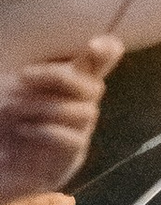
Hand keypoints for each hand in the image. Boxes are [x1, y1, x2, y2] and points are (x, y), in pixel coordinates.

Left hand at [0, 38, 118, 204]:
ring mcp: (78, 134)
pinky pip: (74, 139)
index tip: (94, 45)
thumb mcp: (12, 93)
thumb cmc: (5, 128)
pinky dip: (46, 130)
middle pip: (94, 87)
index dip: (106, 53)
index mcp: (68, 88)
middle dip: (59, 77)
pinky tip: (23, 129)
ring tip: (13, 109)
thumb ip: (31, 75)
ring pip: (85, 112)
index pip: (100, 66)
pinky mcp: (69, 159)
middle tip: (22, 76)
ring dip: (45, 106)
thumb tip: (63, 57)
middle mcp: (80, 109)